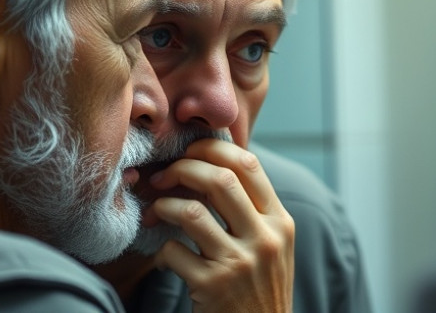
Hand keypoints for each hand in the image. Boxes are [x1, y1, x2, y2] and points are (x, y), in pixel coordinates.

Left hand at [143, 138, 294, 312]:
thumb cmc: (260, 288)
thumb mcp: (272, 246)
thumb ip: (252, 210)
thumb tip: (210, 165)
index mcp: (280, 222)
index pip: (248, 165)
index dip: (213, 148)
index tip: (189, 152)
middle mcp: (264, 239)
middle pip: (219, 180)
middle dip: (182, 169)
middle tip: (162, 176)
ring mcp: (238, 264)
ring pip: (190, 212)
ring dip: (163, 206)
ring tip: (155, 212)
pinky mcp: (212, 287)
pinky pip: (173, 251)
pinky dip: (160, 250)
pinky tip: (164, 257)